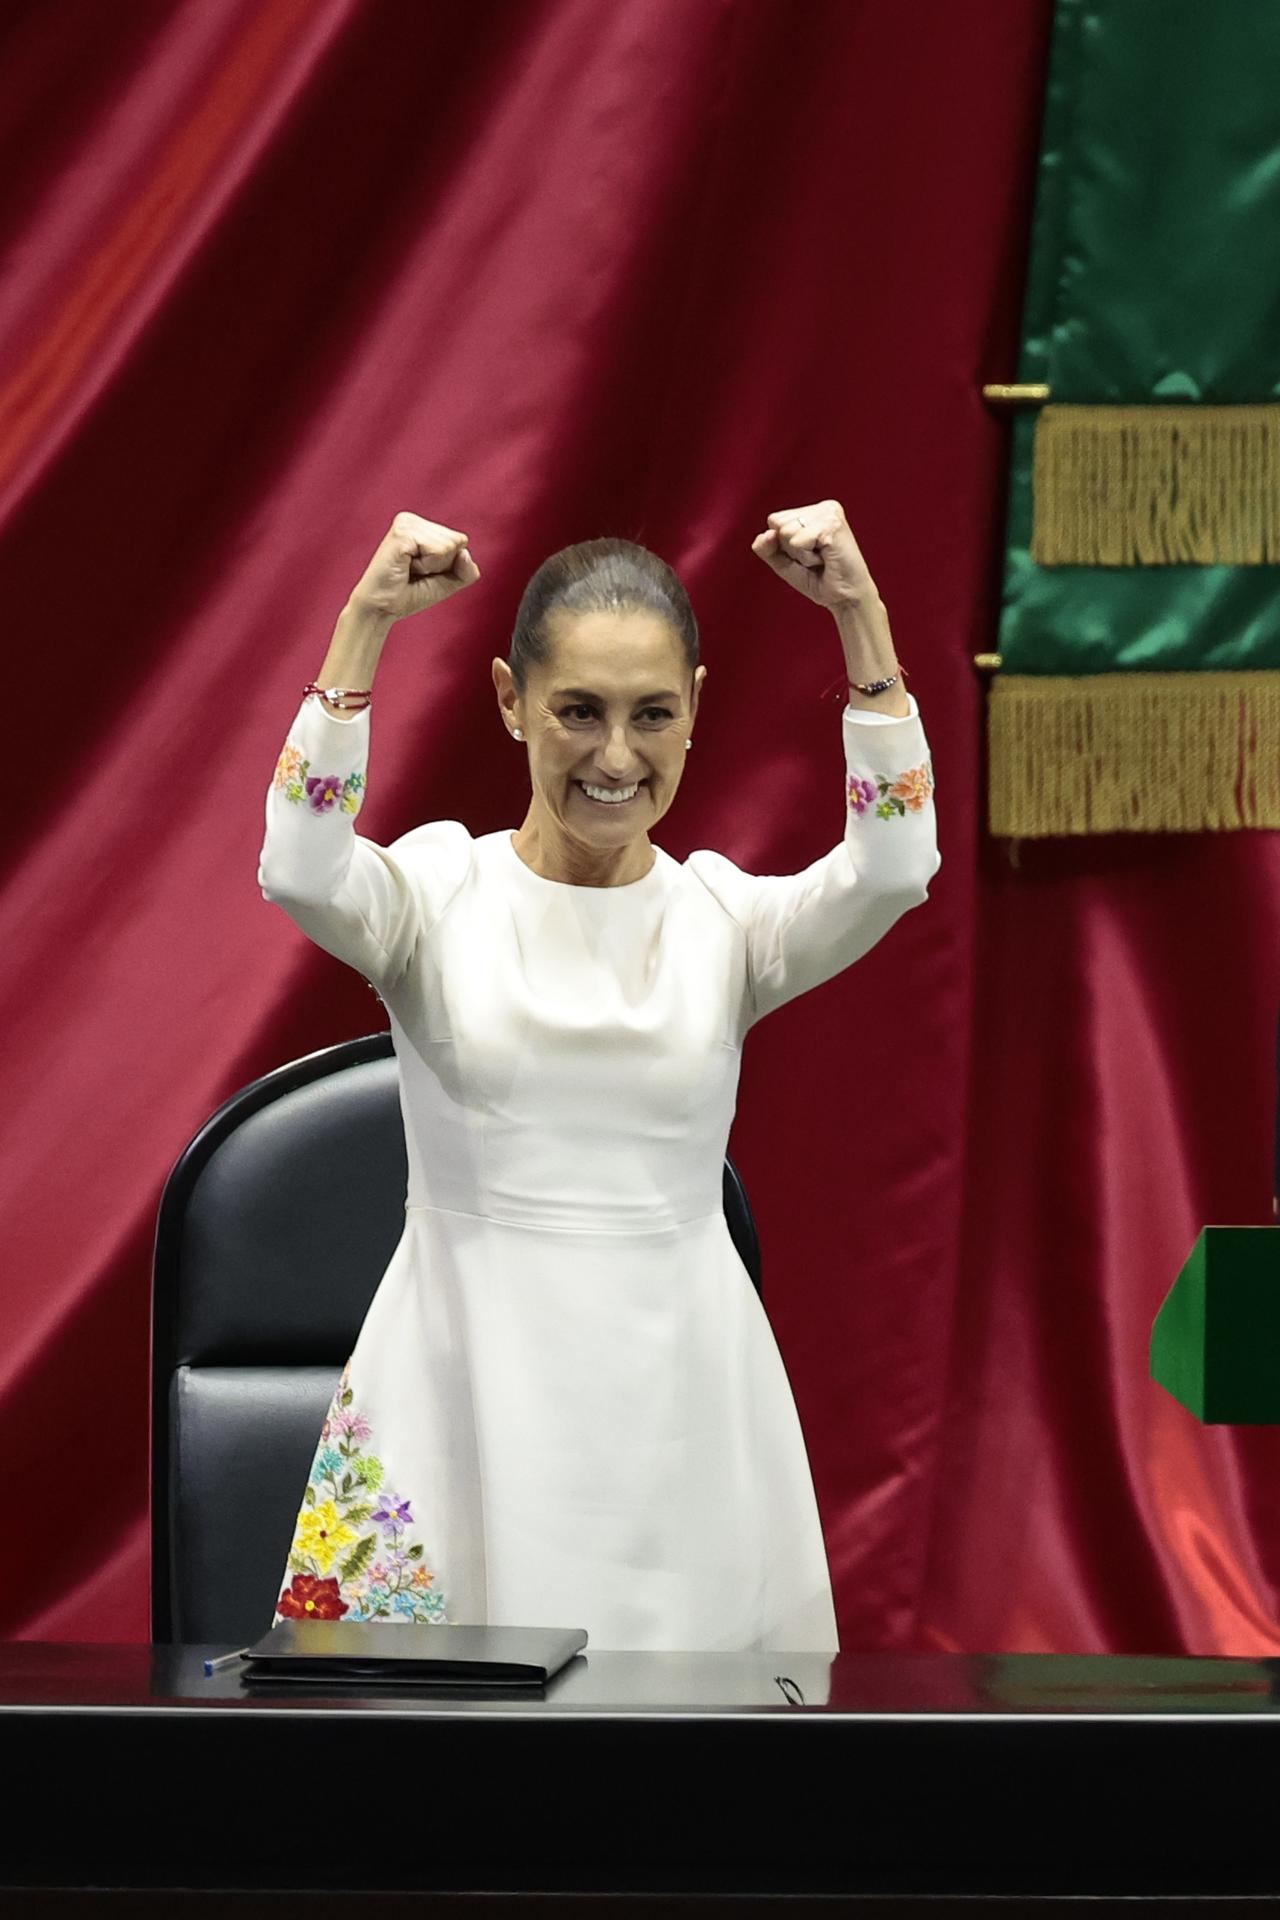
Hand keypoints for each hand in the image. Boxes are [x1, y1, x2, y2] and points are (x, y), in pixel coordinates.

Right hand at [349, 511, 481, 622]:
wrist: (381, 609)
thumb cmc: (409, 595)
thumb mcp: (447, 583)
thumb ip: (466, 570)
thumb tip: (465, 552)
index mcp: (421, 526)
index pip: (460, 541)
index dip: (448, 565)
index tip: (422, 572)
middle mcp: (412, 520)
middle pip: (457, 541)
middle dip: (441, 566)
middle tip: (413, 572)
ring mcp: (406, 524)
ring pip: (449, 545)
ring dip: (432, 566)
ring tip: (408, 570)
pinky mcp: (402, 533)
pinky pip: (437, 550)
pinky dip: (426, 566)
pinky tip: (405, 567)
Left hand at [750, 500, 875, 610]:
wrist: (845, 599)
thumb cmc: (819, 580)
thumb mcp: (784, 563)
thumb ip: (766, 548)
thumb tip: (766, 533)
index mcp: (813, 511)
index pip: (774, 520)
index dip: (783, 545)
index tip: (808, 554)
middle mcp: (823, 507)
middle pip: (778, 524)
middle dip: (791, 549)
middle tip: (816, 559)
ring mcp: (829, 513)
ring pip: (786, 532)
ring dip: (801, 554)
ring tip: (821, 559)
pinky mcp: (832, 525)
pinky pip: (798, 541)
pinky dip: (807, 557)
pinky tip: (825, 559)